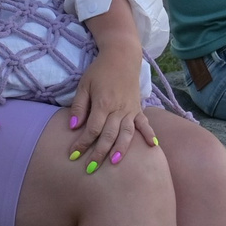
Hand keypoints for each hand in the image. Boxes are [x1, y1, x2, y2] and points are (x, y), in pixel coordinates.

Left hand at [65, 48, 155, 171]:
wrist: (122, 56)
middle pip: (109, 135)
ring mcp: (130, 109)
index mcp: (103, 103)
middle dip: (99, 153)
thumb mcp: (84, 85)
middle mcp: (118, 109)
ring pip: (126, 133)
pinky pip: (144, 123)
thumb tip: (73, 126)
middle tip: (90, 168)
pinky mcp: (138, 108)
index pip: (92, 129)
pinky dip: (149, 134)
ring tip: (115, 163)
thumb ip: (79, 106)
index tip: (74, 155)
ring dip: (121, 149)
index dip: (83, 143)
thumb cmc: (100, 71)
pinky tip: (153, 146)